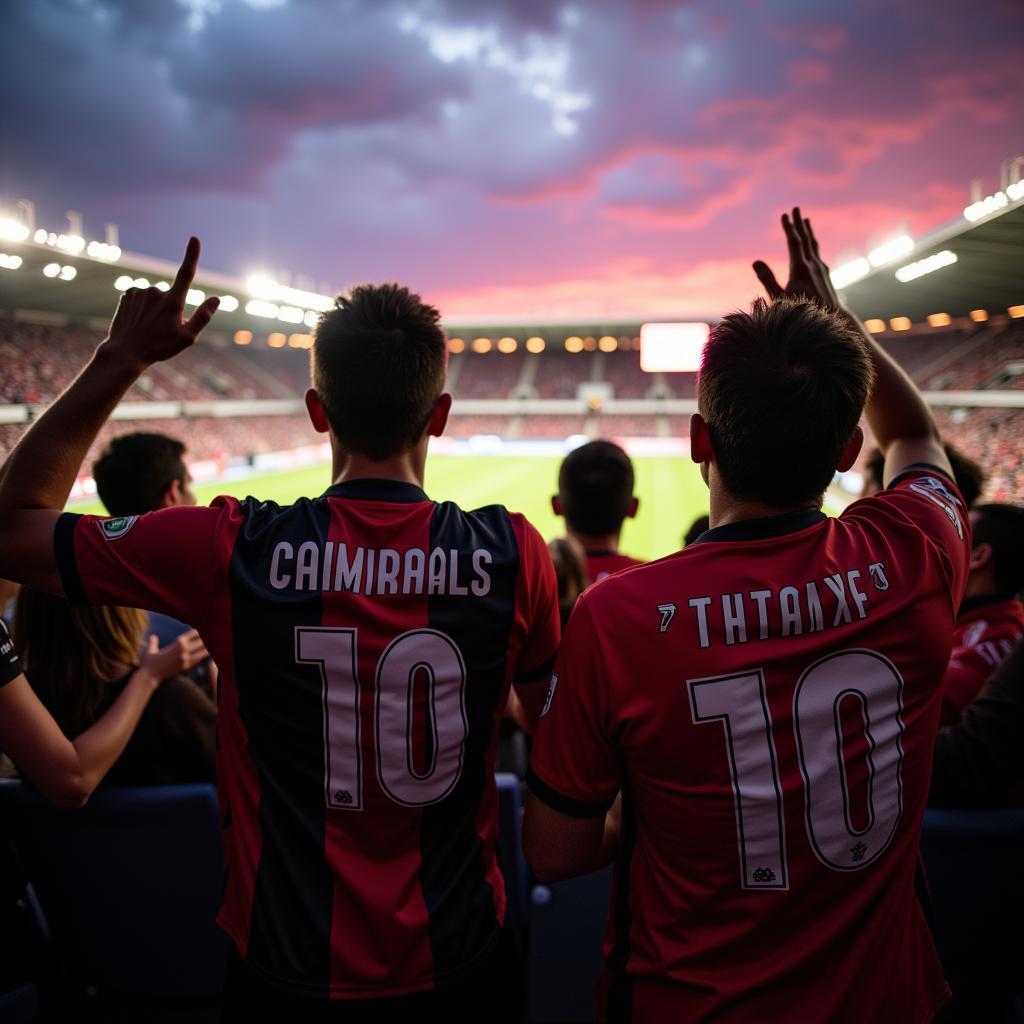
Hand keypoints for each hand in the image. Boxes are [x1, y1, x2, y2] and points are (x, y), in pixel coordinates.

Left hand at [100, 237, 219, 368]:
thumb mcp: (188, 338)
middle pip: (171, 296)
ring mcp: (140, 291)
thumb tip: (216, 299)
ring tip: (149, 328)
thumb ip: (203, 317)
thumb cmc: (159, 347)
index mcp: (173, 301)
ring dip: (155, 309)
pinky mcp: (127, 293)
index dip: (191, 255)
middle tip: (163, 330)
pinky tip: (138, 321)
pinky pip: (141, 297)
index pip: (186, 273)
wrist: (125, 352)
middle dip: (171, 309)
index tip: (195, 239)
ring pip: (155, 297)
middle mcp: (156, 291)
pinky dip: (142, 307)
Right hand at [140, 630, 209, 681]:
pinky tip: (206, 654)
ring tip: (212, 645)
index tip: (204, 629)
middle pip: (202, 641)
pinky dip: (203, 656)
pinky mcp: (186, 667)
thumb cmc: (149, 662)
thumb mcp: (150, 650)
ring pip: (203, 652)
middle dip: (207, 638)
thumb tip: (153, 636)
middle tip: (211, 637)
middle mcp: (184, 650)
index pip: (194, 633)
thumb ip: (153, 642)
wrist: (149, 676)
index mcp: (178, 643)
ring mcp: (186, 659)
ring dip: (207, 648)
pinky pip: (199, 660)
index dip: (200, 630)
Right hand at [753, 207, 840, 310]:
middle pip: (806, 239)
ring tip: (806, 221)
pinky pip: (817, 255)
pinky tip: (812, 248)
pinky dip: (813, 246)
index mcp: (801, 269)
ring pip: (814, 246)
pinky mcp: (826, 276)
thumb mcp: (779, 298)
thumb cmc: (802, 311)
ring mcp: (822, 270)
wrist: (833, 319)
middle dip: (799, 223)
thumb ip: (767, 280)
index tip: (784, 214)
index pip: (794, 242)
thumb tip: (755, 261)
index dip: (788, 228)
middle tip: (796, 208)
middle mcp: (814, 265)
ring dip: (809, 232)